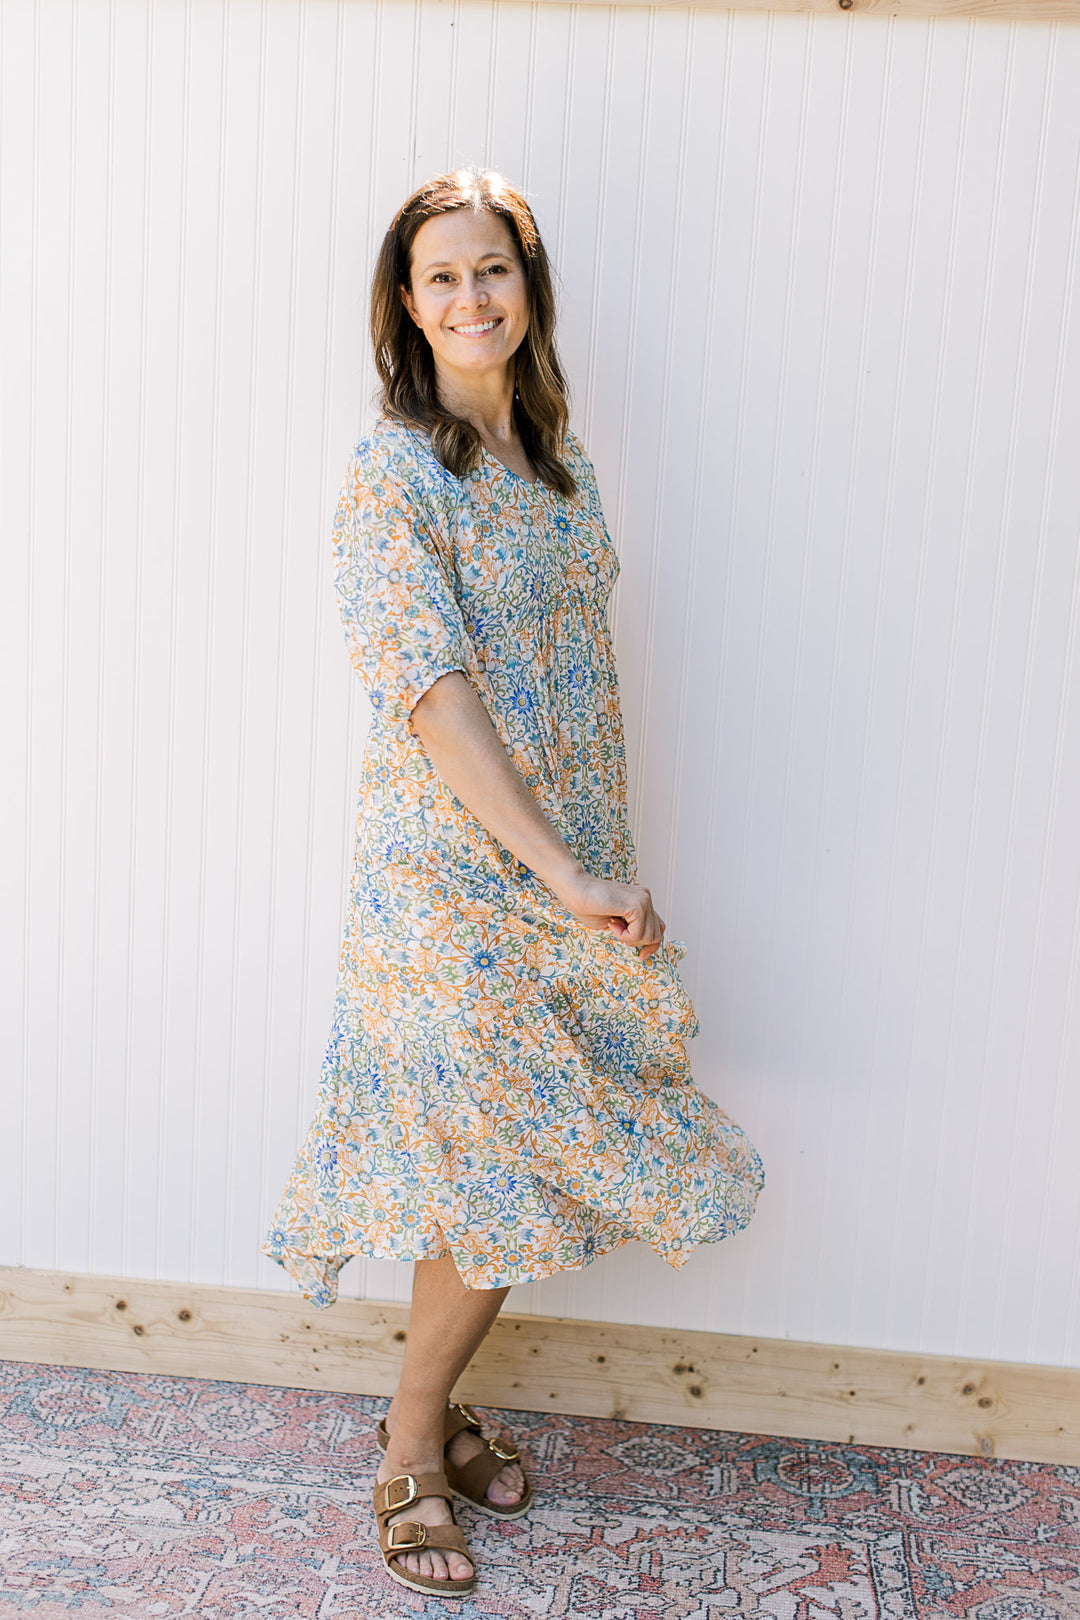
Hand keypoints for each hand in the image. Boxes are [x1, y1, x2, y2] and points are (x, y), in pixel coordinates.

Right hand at [550, 870, 666, 960]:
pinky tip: (611, 923)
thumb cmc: (588, 906)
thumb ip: (631, 928)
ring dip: (628, 938)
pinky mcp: (637, 905)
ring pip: (649, 936)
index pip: (658, 927)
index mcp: (641, 900)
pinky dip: (624, 936)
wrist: (575, 889)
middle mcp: (645, 897)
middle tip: (616, 931)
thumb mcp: (615, 923)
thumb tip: (643, 943)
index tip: (642, 956)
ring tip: (612, 924)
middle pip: (656, 934)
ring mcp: (643, 899)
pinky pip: (638, 933)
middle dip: (636, 942)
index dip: (653, 945)